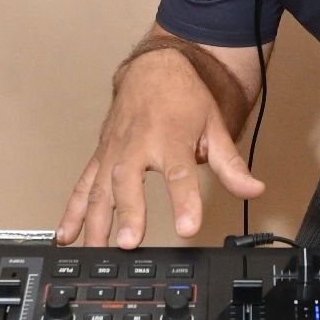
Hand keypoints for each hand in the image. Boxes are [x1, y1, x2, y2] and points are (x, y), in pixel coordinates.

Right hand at [57, 48, 263, 247]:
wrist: (154, 68)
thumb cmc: (184, 98)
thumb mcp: (214, 126)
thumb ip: (231, 164)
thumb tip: (253, 190)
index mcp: (170, 137)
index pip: (179, 173)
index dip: (184, 202)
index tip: (188, 227)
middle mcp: (137, 144)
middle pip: (129, 181)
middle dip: (128, 213)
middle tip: (130, 243)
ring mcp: (114, 151)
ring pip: (100, 187)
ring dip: (95, 221)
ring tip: (96, 252)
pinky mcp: (100, 156)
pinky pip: (82, 184)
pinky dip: (72, 211)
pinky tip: (66, 236)